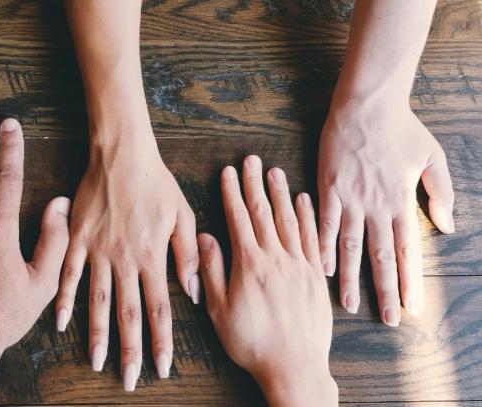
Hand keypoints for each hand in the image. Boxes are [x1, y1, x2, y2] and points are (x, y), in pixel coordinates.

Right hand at [55, 129, 198, 390]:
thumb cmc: (156, 182)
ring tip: (97, 361)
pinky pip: (69, 275)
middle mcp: (125, 260)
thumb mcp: (183, 215)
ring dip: (97, 334)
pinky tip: (61, 323)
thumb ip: (187, 255)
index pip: (159, 309)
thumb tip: (194, 292)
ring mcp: (98, 251)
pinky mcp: (77, 239)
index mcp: (152, 256)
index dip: (161, 341)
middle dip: (130, 350)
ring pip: (97, 301)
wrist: (121, 154)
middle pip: (128, 313)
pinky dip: (64, 300)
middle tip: (129, 379)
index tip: (162, 367)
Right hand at [199, 156, 336, 406]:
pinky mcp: (316, 276)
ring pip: (289, 220)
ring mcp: (300, 266)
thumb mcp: (219, 310)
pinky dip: (308, 216)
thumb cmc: (252, 343)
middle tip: (252, 159)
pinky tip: (304, 201)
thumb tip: (204, 238)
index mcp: (250, 264)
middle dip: (255, 184)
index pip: (239, 219)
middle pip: (264, 213)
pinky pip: (313, 238)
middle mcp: (276, 258)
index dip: (232, 193)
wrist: (294, 367)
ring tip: (275, 171)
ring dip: (281, 194)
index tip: (229, 172)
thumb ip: (211, 271)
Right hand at [318, 101, 453, 324]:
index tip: (413, 307)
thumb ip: (440, 194)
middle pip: (380, 256)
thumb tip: (447, 227)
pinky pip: (324, 224)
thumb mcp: (433, 158)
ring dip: (350, 278)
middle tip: (387, 319)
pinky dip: (323, 247)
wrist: (366, 105)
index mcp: (401, 201)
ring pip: (351, 246)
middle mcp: (376, 206)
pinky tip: (321, 268)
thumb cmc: (401, 128)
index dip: (410, 281)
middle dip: (385, 290)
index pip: (407, 250)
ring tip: (348, 305)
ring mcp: (350, 199)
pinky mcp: (328, 188)